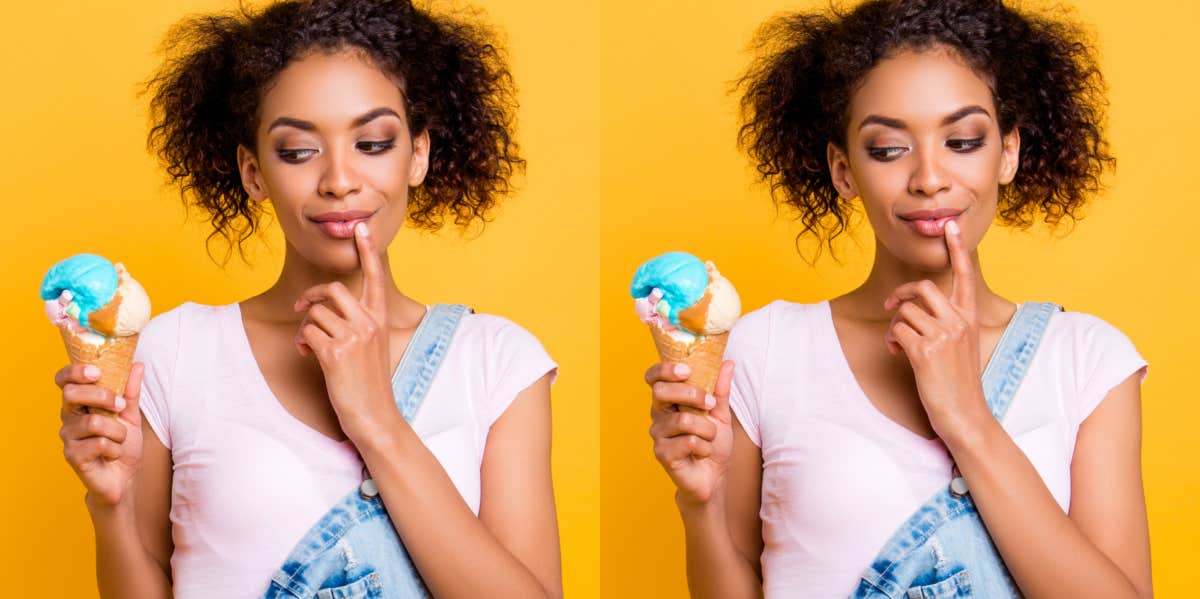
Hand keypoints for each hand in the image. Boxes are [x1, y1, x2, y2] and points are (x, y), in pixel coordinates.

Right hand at [56, 362, 144, 506]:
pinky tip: (113, 454)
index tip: (97, 372)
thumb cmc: (123, 444)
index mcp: (80, 403)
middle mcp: (68, 417)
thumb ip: (131, 391)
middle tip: (120, 407)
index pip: (65, 380)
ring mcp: (68, 437)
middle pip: (71, 394)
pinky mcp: (72, 456)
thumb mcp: (131, 415)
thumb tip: (137, 364)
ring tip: (120, 439)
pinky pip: (98, 443)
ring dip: (117, 431)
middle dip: (102, 397)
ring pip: (92, 422)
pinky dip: (115, 448)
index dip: (75, 372)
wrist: (124, 478)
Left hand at [294, 223, 396, 441]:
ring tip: (307, 346)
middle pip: (333, 289)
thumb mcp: (369, 348)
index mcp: (380, 319)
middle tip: (302, 307)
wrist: (375, 416)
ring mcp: (354, 336)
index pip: (375, 276)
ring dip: (304, 328)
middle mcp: (370, 322)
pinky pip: (307, 332)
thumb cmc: (369, 384)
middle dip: (311, 296)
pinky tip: (307, 355)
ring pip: (315, 312)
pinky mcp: (336, 352)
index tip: (362, 227)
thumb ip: (355, 324)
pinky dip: (301, 343)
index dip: (367, 250)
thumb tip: (321, 311)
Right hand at [645, 361, 734, 504]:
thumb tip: (727, 363)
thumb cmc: (712, 442)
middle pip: (661, 392)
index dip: (665, 369)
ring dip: (706, 429)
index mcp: (668, 400)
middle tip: (710, 404)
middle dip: (692, 395)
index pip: (654, 377)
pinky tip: (702, 452)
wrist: (714, 477)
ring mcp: (658, 435)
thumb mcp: (721, 413)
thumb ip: (720, 389)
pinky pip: (688, 441)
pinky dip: (704, 446)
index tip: (687, 371)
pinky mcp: (662, 454)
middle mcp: (658, 414)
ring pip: (682, 420)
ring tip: (709, 437)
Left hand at [883, 220, 989, 438]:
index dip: (956, 248)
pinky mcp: (926, 350)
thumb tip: (913, 309)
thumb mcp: (958, 346)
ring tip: (897, 344)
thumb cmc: (957, 383)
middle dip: (900, 294)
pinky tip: (896, 354)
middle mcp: (960, 321)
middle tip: (891, 305)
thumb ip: (945, 323)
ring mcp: (944, 335)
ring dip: (893, 326)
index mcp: (970, 317)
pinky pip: (896, 330)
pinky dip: (890, 341)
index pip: (964, 275)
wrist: (965, 416)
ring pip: (905, 310)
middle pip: (922, 287)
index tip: (951, 224)